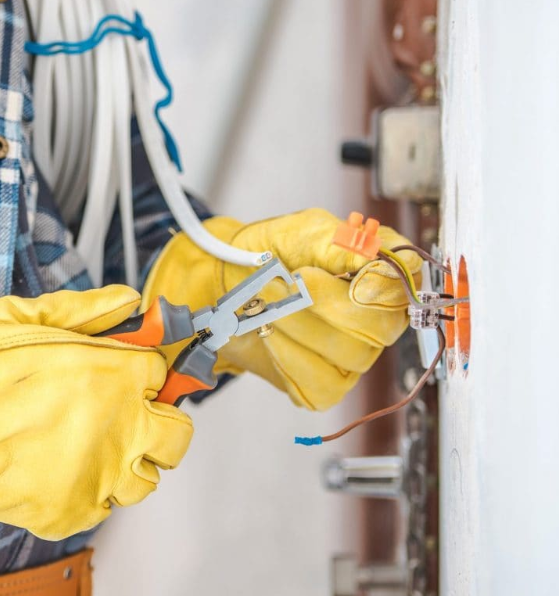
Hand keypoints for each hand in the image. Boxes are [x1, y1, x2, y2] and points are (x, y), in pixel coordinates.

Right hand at [0, 286, 192, 555]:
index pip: (162, 374)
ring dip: (127, 464)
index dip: (143, 376)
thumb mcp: (25, 316)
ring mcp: (101, 473)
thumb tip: (127, 300)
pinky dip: (89, 494)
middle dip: (158, 425)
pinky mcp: (75, 510)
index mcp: (117, 373)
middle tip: (126, 419)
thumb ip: (85, 310)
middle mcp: (121, 425)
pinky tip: (60, 472)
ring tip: (89, 450)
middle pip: (176, 434)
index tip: (130, 378)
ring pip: (146, 479)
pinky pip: (104, 508)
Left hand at [142, 208, 421, 410]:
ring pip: (348, 355)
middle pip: (378, 327)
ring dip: (297, 326)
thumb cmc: (270, 253)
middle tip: (283, 282)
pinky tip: (270, 335)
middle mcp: (377, 319)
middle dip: (322, 303)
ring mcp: (354, 356)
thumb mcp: (303, 231)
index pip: (404, 284)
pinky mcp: (326, 386)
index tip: (339, 269)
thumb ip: (338, 240)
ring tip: (267, 304)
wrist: (227, 285)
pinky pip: (321, 385)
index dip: (379, 281)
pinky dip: (287, 358)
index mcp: (380, 275)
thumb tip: (371, 254)